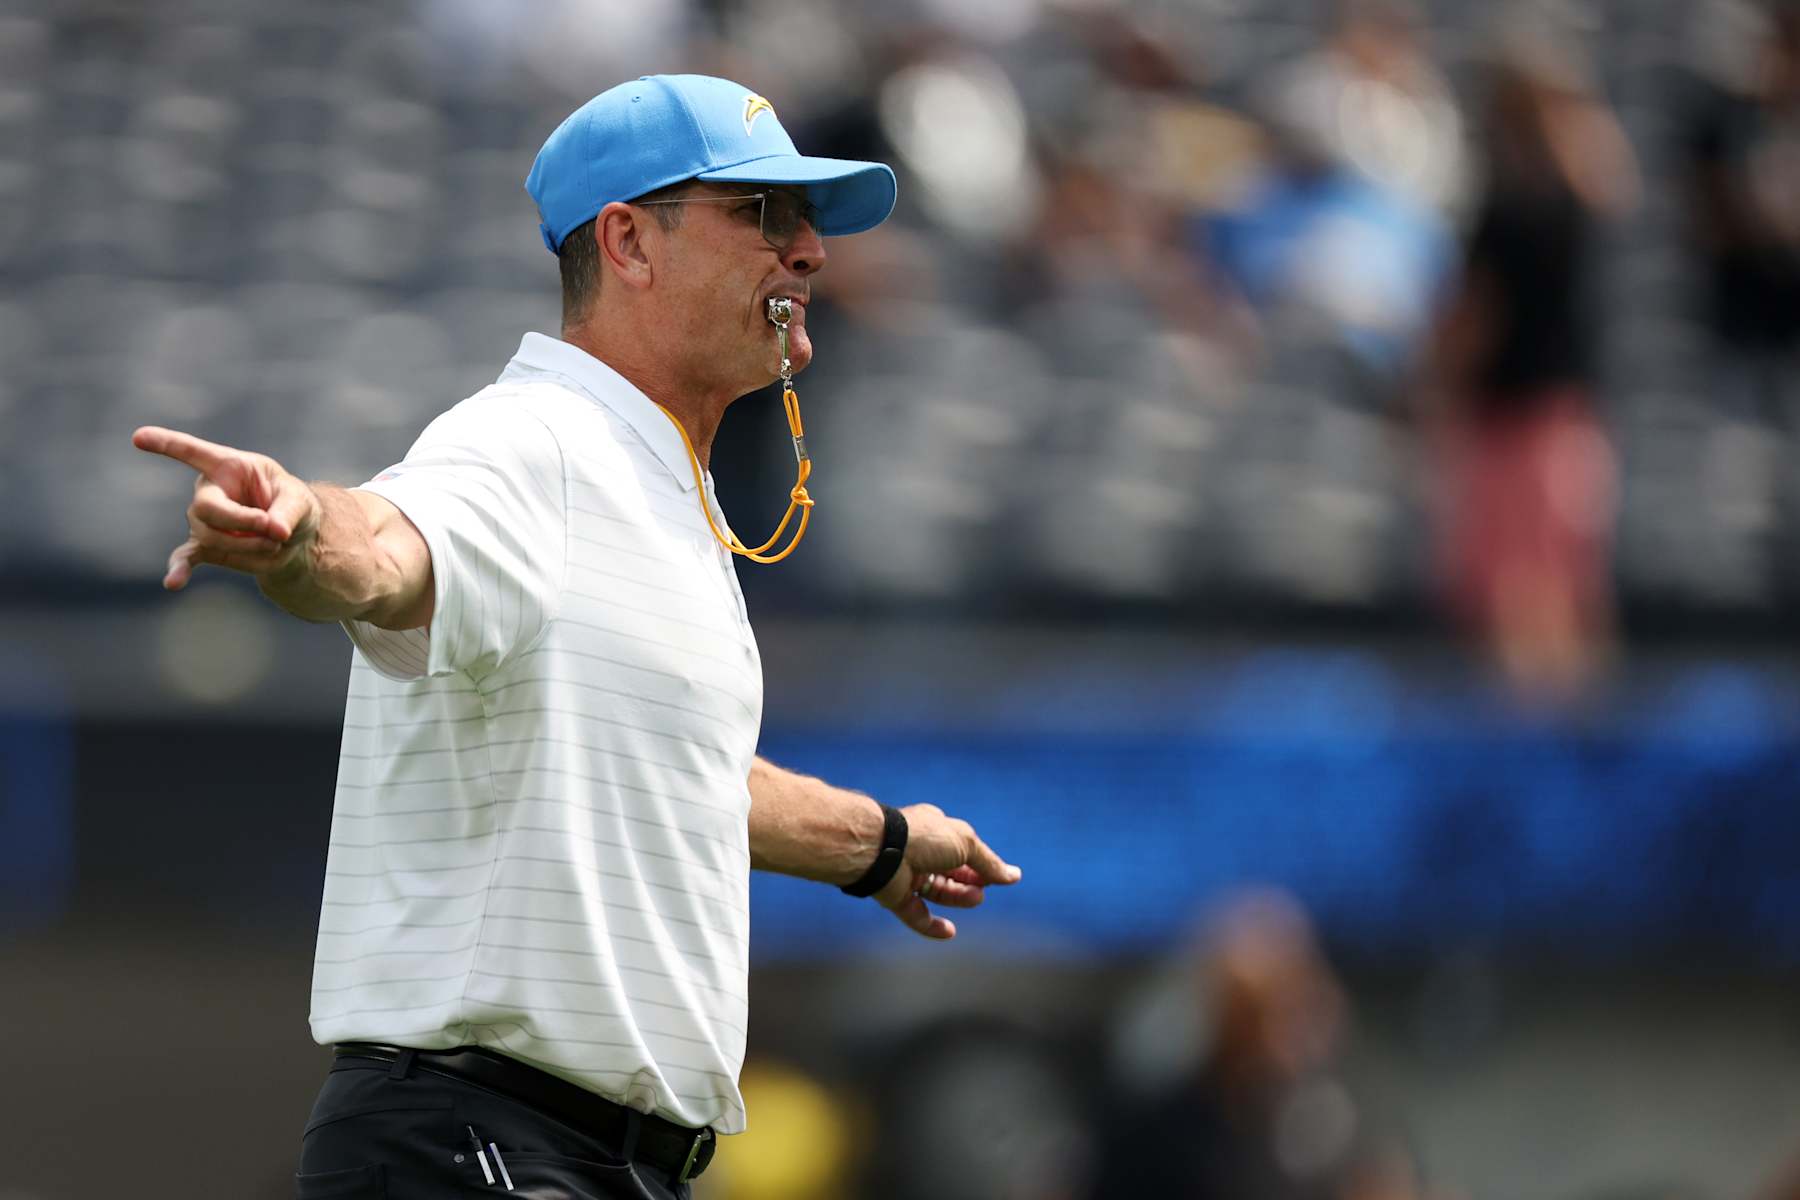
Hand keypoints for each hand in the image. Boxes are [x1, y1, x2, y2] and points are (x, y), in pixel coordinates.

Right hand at [132, 425, 320, 590]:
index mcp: (227, 466)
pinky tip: (173, 582)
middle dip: (242, 522)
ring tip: (275, 543)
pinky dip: (180, 570)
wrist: (291, 536)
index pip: (192, 451)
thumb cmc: (291, 506)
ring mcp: (202, 521)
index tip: (138, 437)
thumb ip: (288, 512)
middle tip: (274, 529)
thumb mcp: (300, 500)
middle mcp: (208, 491)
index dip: (166, 443)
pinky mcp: (205, 546)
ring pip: (212, 537)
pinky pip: (186, 558)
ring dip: (248, 546)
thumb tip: (276, 531)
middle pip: (206, 508)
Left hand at [876, 804, 1021, 939]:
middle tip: (983, 889)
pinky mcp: (894, 897)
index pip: (961, 850)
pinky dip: (932, 926)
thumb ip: (989, 862)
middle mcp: (919, 852)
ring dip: (958, 898)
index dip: (980, 863)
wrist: (881, 849)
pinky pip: (916, 915)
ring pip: (936, 892)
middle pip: (951, 873)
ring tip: (975, 899)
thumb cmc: (924, 837)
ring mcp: (906, 875)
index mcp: (934, 830)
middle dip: (970, 881)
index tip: (1000, 877)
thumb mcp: (966, 843)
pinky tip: (950, 932)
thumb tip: (1014, 875)